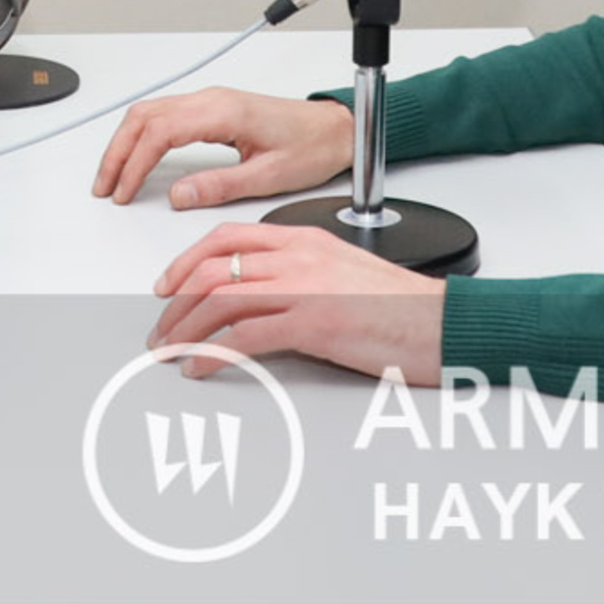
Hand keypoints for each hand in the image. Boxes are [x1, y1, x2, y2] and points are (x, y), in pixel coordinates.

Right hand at [92, 87, 352, 208]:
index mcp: (223, 112)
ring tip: (113, 176)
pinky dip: (141, 136)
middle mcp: (211, 100)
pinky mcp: (212, 109)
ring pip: (149, 113)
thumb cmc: (310, 148)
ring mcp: (210, 101)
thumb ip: (219, 186)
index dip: (135, 163)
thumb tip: (178, 196)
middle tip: (105, 186)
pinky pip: (164, 115)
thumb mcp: (267, 177)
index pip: (161, 132)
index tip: (123, 190)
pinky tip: (136, 157)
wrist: (334, 130)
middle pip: (145, 117)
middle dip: (118, 152)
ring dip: (126, 142)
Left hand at [147, 220, 445, 380]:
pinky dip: (213, 353)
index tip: (168, 285)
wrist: (442, 322)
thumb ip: (302, 272)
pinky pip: (245, 336)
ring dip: (186, 329)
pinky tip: (201, 367)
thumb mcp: (344, 271)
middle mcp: (299, 256)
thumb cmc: (402, 305)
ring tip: (171, 352)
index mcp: (305, 238)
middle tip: (161, 328)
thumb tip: (263, 294)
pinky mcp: (313, 322)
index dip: (186, 260)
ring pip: (221, 299)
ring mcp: (305, 287)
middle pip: (214, 268)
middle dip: (176, 301)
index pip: (227, 237)